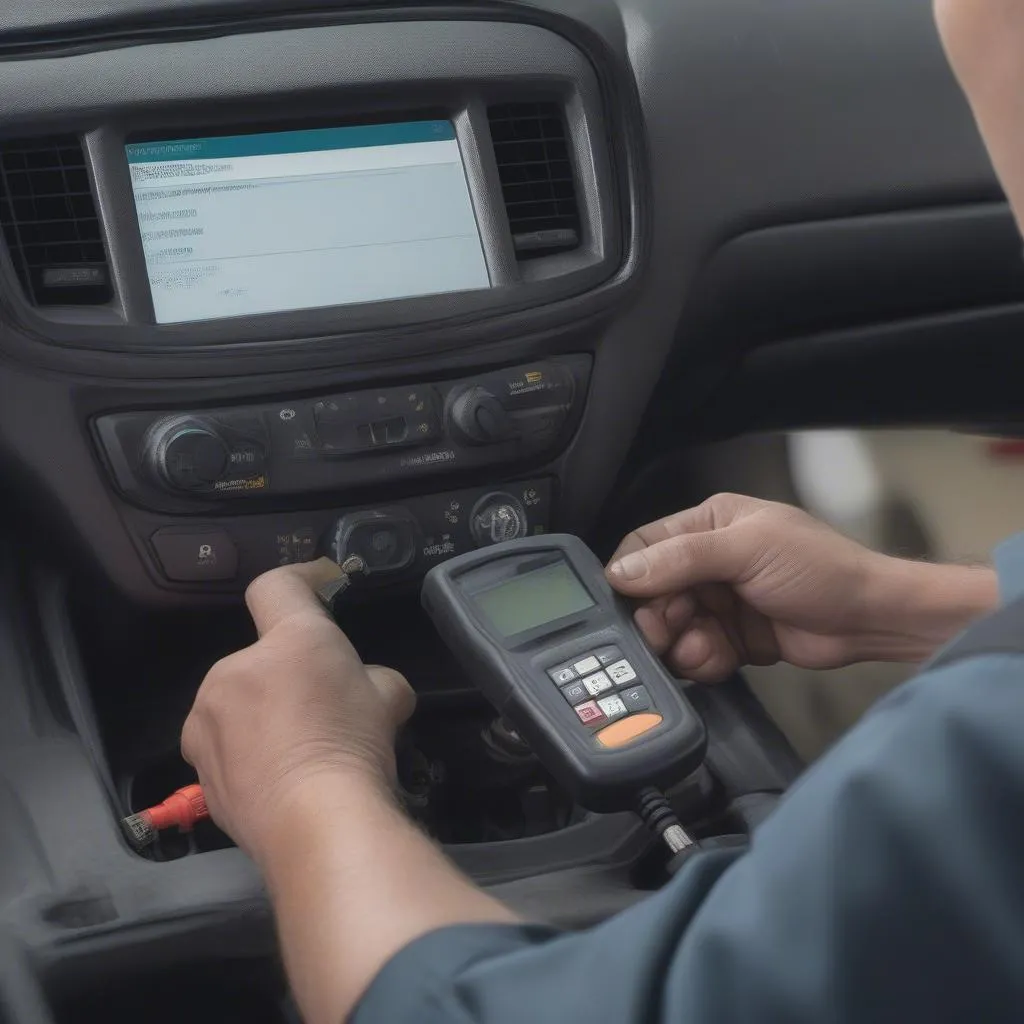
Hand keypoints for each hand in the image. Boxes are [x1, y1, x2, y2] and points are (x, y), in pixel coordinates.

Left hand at [181, 558, 415, 862]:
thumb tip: (371, 687)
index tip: (321, 584)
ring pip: (237, 702)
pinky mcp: (198, 763)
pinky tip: (276, 778)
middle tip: (324, 707)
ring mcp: (209, 717)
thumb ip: (373, 678)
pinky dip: (245, 753)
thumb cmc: (354, 746)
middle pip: (263, 657)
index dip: (302, 578)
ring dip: (261, 714)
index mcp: (288, 639)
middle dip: (288, 675)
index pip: (279, 585)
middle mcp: (237, 668)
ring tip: (297, 751)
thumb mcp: (390, 698)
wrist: (315, 823)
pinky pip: (224, 745)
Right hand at [606, 493, 996, 681]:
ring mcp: (719, 602)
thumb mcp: (748, 549)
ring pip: (670, 628)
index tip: (629, 604)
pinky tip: (719, 658)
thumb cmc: (821, 568)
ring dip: (679, 644)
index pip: (645, 545)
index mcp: (709, 523)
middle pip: (651, 593)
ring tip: (703, 646)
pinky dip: (700, 660)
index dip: (630, 577)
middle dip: (656, 618)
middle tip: (665, 634)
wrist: (871, 619)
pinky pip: (693, 652)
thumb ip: (682, 558)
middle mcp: (708, 561)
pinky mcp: (730, 638)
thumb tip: (622, 573)